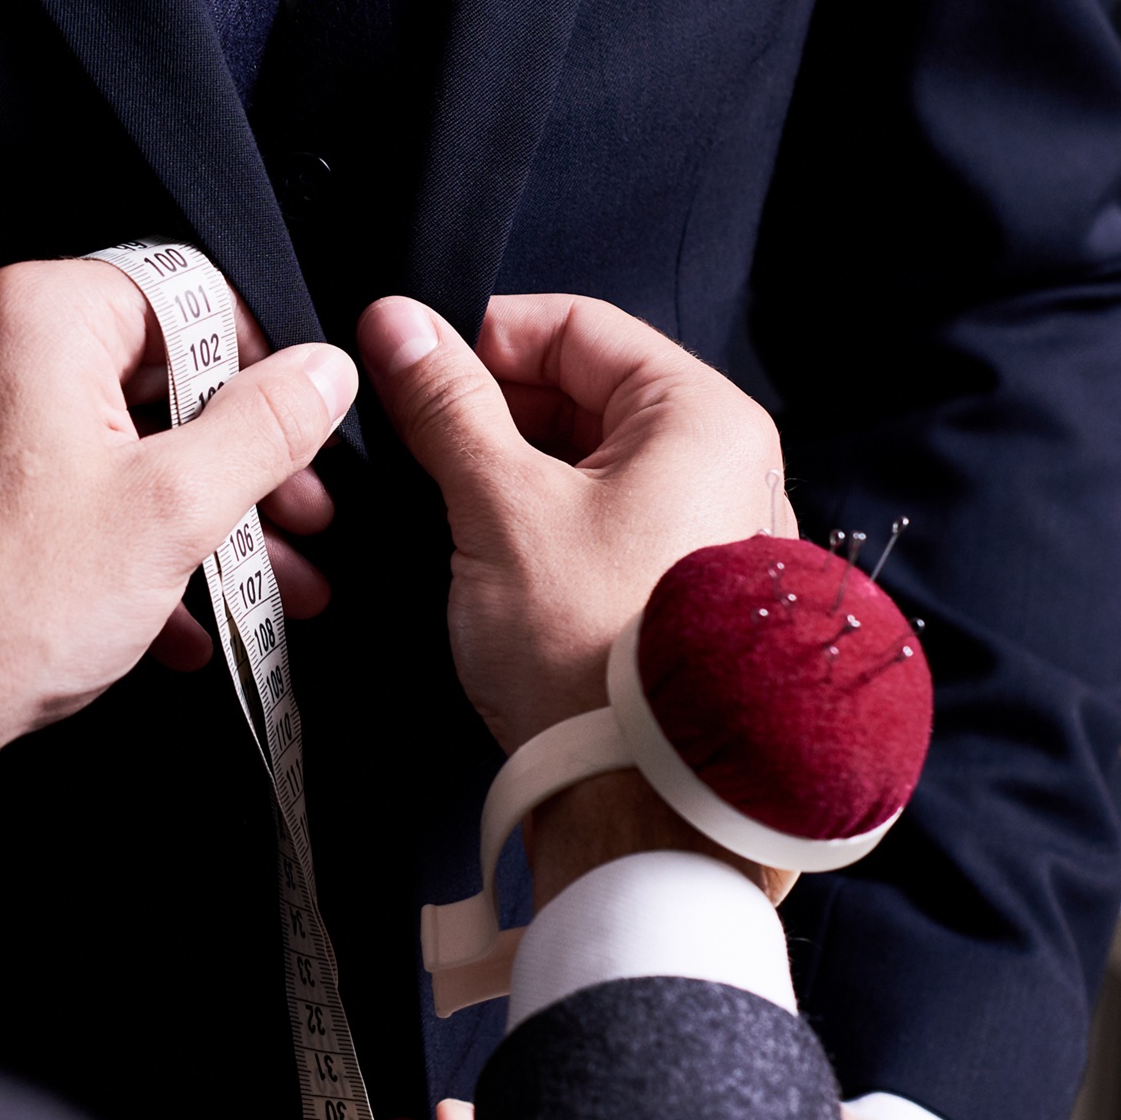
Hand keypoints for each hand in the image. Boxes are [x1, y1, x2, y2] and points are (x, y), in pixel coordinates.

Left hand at [0, 260, 354, 870]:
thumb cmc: (5, 602)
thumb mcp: (173, 512)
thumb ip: (263, 428)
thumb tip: (323, 373)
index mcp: (36, 314)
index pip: (187, 297)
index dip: (263, 370)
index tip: (300, 435)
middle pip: (149, 373)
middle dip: (237, 464)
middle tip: (297, 522)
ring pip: (105, 436)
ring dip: (188, 511)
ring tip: (258, 584)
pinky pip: (49, 475)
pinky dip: (112, 529)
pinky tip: (171, 615)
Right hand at [357, 293, 791, 753]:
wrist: (640, 799)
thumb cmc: (591, 649)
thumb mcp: (499, 504)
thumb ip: (444, 403)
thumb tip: (397, 320)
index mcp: (701, 417)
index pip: (574, 325)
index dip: (477, 336)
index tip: (404, 365)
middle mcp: (723, 464)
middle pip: (580, 390)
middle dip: (485, 408)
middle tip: (407, 439)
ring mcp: (706, 530)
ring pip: (582, 459)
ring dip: (502, 467)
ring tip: (438, 502)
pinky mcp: (677, 591)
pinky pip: (599, 520)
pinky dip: (535, 520)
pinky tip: (483, 552)